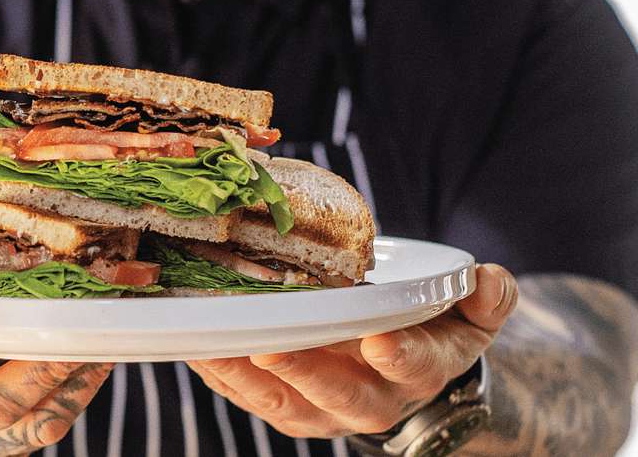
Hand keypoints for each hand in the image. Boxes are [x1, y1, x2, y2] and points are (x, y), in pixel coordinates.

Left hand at [186, 263, 516, 437]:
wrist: (402, 369)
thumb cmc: (433, 331)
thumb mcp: (474, 315)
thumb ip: (489, 298)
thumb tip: (487, 279)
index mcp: (420, 372)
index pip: (414, 368)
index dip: (400, 357)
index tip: (380, 341)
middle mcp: (373, 399)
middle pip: (339, 395)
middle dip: (305, 372)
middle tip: (270, 346)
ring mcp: (325, 409)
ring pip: (285, 401)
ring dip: (247, 376)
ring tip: (215, 346)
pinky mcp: (289, 409)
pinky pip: (253, 398)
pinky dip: (224, 376)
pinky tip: (198, 347)